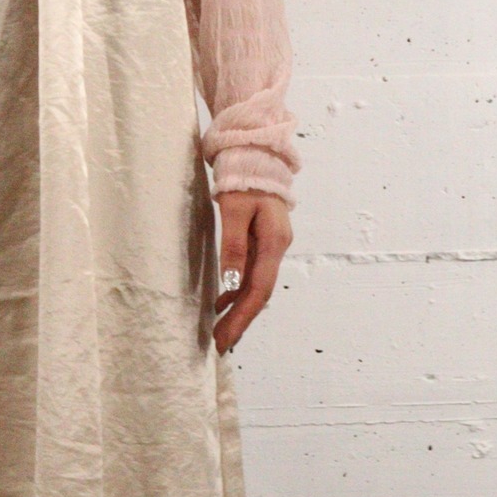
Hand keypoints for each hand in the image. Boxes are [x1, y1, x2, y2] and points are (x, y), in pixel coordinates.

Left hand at [212, 189, 292, 354]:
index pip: (258, 290)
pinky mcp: (263, 240)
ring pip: (256, 285)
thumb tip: (231, 283)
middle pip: (259, 293)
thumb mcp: (234, 210)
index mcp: (273, 242)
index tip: (225, 339)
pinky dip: (237, 290)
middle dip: (240, 320)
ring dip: (239, 309)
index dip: (242, 317)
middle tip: (219, 343)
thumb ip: (233, 245)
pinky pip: (251, 273)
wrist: (256, 153)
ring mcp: (271, 245)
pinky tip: (222, 301)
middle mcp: (277, 248)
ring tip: (220, 330)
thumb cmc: (243, 176)